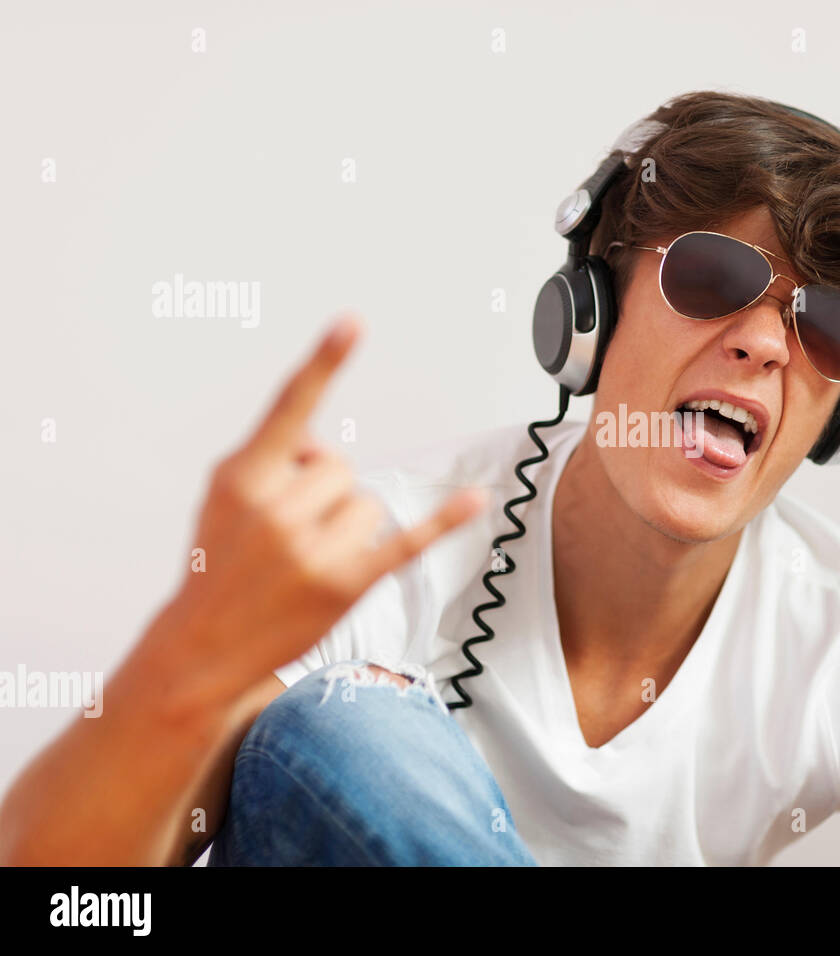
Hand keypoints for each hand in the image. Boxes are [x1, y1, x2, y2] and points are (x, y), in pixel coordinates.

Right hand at [152, 315, 485, 708]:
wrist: (201, 647)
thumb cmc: (219, 565)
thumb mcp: (224, 498)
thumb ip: (272, 458)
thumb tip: (325, 448)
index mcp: (244, 477)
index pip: (291, 409)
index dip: (324, 364)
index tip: (354, 322)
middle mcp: (278, 508)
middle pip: (343, 467)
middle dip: (325, 495)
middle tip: (291, 535)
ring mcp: (313, 548)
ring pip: (368, 503)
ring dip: (347, 528)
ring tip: (308, 562)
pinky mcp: (347, 583)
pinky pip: (406, 540)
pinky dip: (445, 521)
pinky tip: (476, 501)